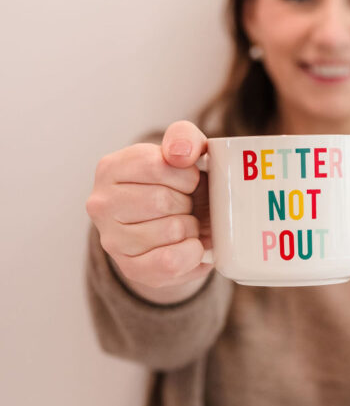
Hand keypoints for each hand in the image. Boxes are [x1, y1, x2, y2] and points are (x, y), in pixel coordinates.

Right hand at [85, 120, 212, 289]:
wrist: (179, 228)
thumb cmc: (181, 184)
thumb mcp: (186, 150)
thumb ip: (184, 137)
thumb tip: (179, 153)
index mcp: (110, 168)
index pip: (159, 165)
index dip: (187, 175)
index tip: (188, 181)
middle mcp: (101, 203)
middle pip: (164, 200)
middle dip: (189, 203)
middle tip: (185, 206)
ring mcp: (112, 239)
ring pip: (172, 230)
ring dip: (192, 228)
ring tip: (185, 224)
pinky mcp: (130, 268)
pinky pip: (170, 261)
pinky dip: (192, 253)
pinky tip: (191, 246)